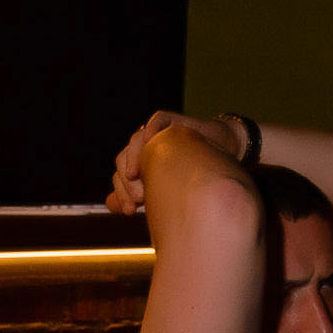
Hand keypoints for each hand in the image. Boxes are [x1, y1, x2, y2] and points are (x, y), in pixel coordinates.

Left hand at [106, 111, 247, 214]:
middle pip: (123, 160)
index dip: (121, 194)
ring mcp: (157, 134)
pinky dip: (151, 129)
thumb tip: (109, 204)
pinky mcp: (173, 122)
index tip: (130, 212)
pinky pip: (157, 120)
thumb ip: (135, 196)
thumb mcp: (164, 192)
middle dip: (126, 183)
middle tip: (138, 201)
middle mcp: (144, 149)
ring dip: (133, 158)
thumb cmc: (192, 175)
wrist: (222, 154)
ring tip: (137, 176)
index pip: (119, 178)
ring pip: (135, 141)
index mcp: (138, 166)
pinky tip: (151, 141)